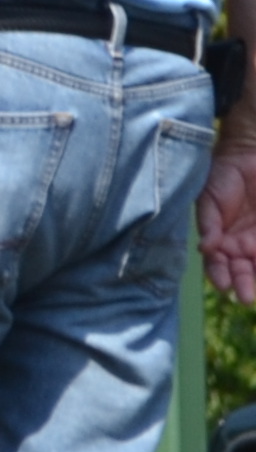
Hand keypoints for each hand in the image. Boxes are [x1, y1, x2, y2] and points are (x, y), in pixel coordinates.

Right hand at [204, 137, 255, 300]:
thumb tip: (205, 248)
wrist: (247, 155)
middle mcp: (240, 246)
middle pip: (242, 270)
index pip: (218, 264)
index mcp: (220, 242)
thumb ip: (208, 225)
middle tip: (246, 297)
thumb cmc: (220, 177)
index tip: (225, 286)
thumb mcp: (207, 201)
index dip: (220, 275)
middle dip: (244, 284)